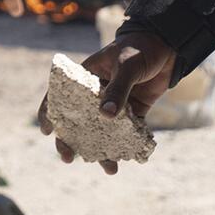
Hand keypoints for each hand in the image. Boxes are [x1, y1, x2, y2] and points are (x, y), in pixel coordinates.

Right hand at [35, 33, 174, 173]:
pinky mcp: (134, 111)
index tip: (47, 131)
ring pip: (103, 131)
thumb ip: (117, 90)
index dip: (49, 113)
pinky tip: (129, 159)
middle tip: (68, 158)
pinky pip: (127, 132)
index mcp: (86, 78)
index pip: (61, 95)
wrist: (168, 46)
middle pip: (78, 121)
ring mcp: (115, 104)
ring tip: (109, 169)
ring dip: (103, 150)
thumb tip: (105, 116)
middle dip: (72, 142)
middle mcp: (96, 94)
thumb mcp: (126, 65)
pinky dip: (127, 146)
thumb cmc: (140, 48)